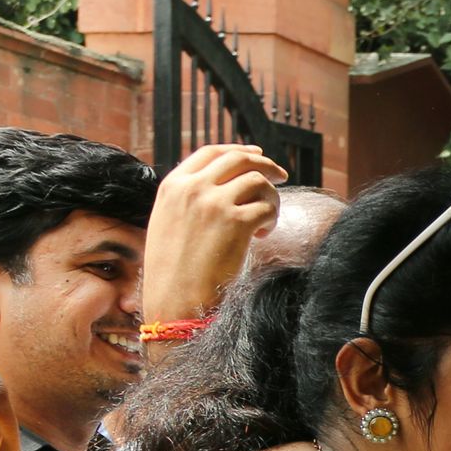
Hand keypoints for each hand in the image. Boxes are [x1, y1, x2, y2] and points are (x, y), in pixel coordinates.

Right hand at [140, 143, 285, 329]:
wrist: (174, 299)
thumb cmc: (172, 270)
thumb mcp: (168, 222)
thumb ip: (189, 199)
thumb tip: (224, 184)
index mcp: (173, 186)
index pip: (211, 152)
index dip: (238, 150)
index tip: (257, 155)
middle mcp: (193, 188)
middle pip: (239, 160)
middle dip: (266, 164)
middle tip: (282, 176)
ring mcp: (214, 203)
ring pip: (258, 181)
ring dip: (270, 198)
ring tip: (265, 220)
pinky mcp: (236, 222)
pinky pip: (267, 207)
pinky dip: (271, 219)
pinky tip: (260, 236)